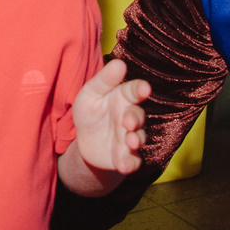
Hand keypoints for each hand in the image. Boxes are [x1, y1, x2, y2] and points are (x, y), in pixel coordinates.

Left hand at [70, 57, 150, 179]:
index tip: (144, 88)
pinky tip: (124, 165)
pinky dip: (130, 164)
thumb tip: (119, 63)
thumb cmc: (90, 111)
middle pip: (138, 116)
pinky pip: (133, 161)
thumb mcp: (90, 93)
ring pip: (138, 138)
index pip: (135, 91)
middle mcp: (130, 117)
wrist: (84, 141)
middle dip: (135, 118)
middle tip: (128, 121)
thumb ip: (104, 80)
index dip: (140, 89)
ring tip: (130, 142)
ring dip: (136, 140)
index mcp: (123, 98)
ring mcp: (130, 137)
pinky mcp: (126, 156)